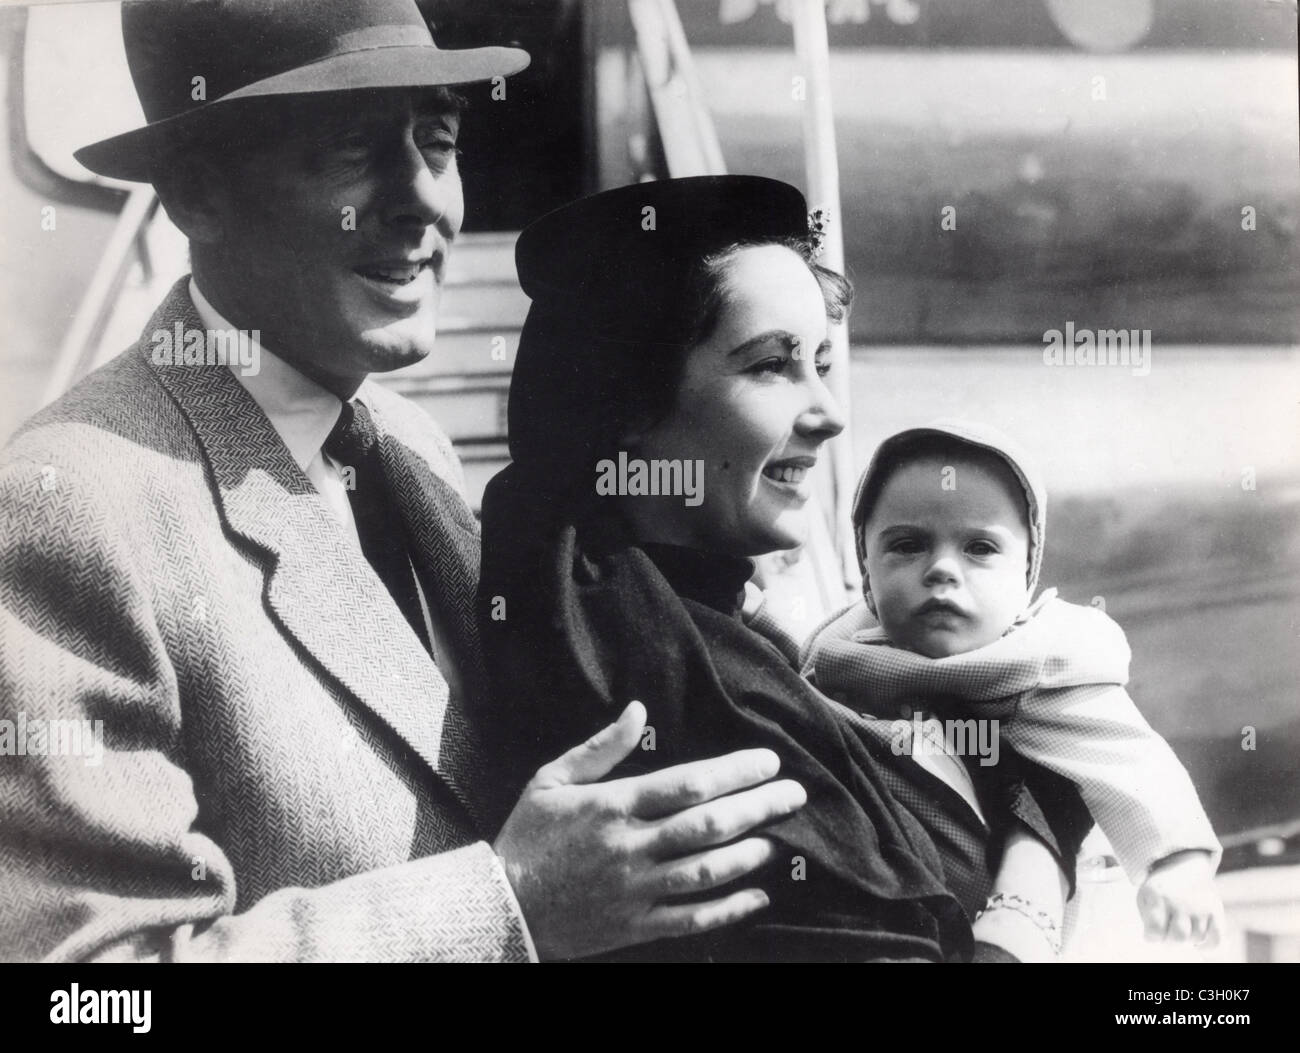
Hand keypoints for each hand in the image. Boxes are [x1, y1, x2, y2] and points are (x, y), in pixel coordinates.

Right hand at [493, 700, 806, 960]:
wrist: (500, 907)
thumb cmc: (528, 837)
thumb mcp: (551, 780)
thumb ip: (600, 748)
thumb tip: (640, 711)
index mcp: (613, 807)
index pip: (687, 784)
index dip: (733, 772)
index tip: (767, 761)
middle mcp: (630, 848)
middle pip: (708, 825)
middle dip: (758, 808)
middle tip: (794, 794)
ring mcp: (635, 890)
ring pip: (707, 872)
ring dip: (750, 855)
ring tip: (780, 840)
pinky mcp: (636, 926)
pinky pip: (692, 919)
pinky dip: (729, 909)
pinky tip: (758, 895)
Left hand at [1137, 850, 1223, 947]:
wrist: (1183, 868)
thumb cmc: (1160, 892)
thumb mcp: (1145, 899)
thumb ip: (1148, 922)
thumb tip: (1156, 940)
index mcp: (1157, 896)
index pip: (1155, 930)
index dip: (1152, 937)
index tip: (1152, 932)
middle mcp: (1179, 900)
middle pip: (1179, 937)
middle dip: (1171, 943)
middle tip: (1167, 935)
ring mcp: (1199, 906)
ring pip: (1195, 939)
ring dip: (1187, 941)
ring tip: (1180, 928)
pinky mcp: (1215, 911)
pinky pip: (1216, 939)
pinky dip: (1208, 947)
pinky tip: (1198, 944)